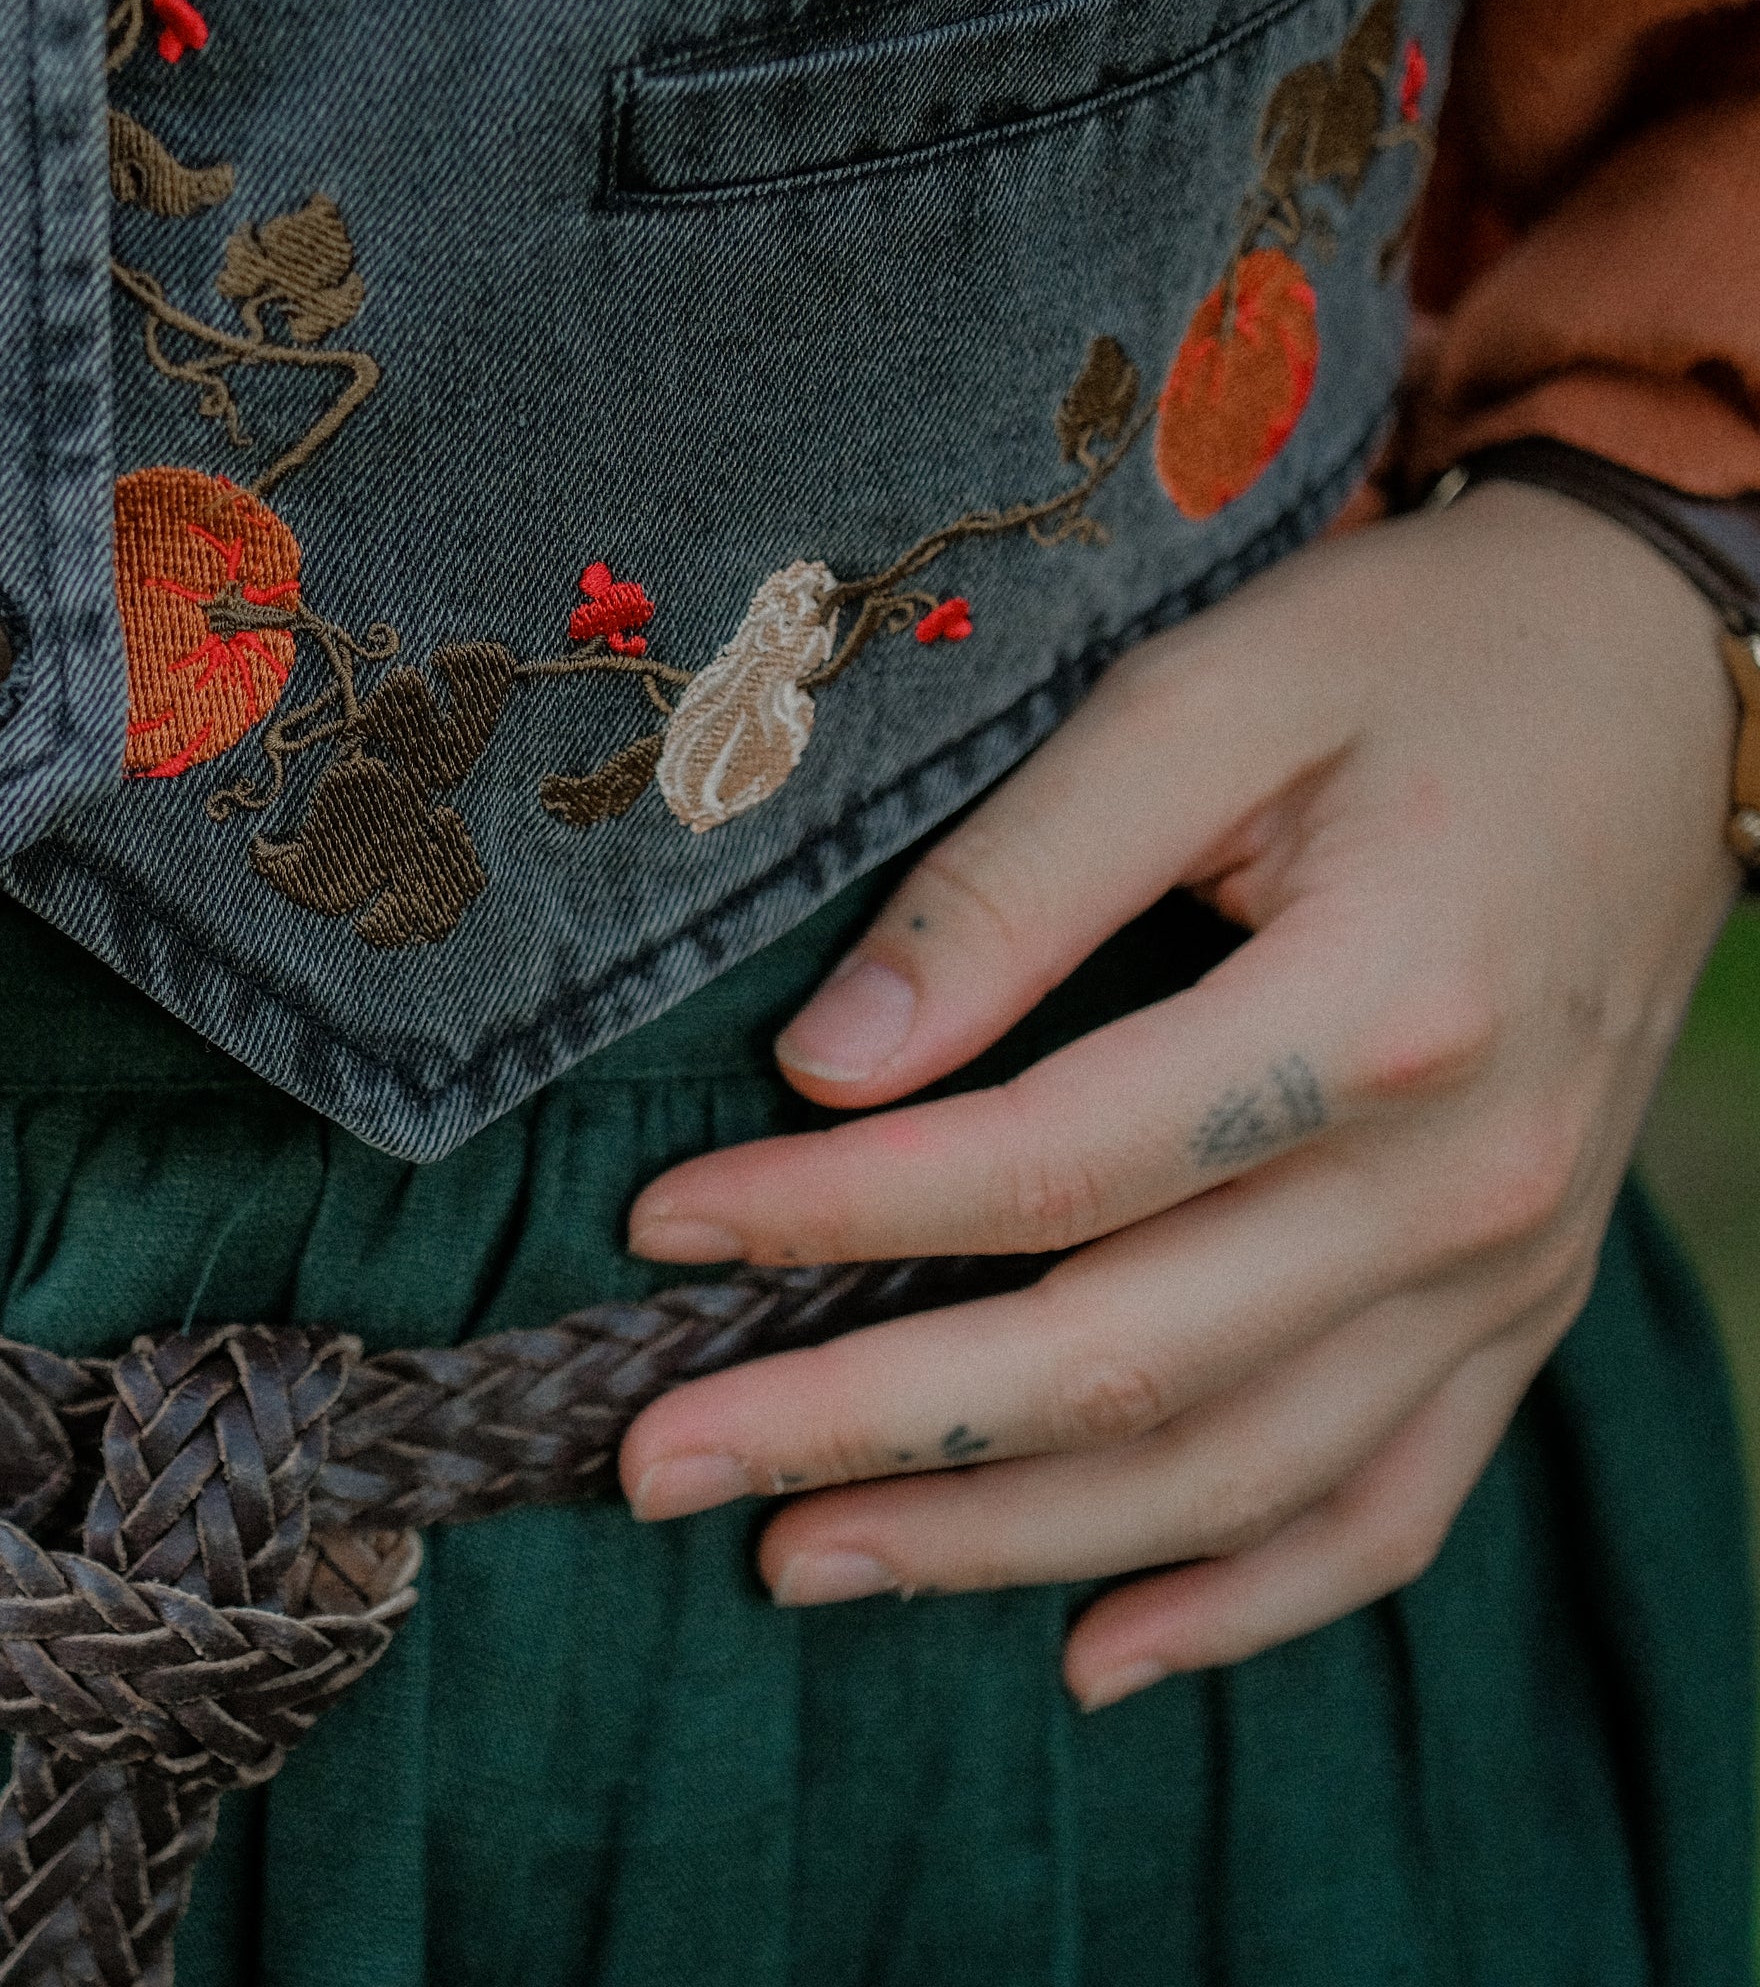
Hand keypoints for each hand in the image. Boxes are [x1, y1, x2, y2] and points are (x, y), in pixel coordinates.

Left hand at [619, 481, 1741, 1708]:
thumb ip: (1006, 886)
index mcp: (1376, 1013)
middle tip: (658, 1467)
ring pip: (1230, 1477)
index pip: (1046, 1168)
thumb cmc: (1408, 662)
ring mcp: (1503, 1273)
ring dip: (1002, 1544)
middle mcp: (1455, 1184)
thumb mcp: (1195, 702)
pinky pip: (1384, 1512)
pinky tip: (1091, 1655)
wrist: (1659, 681)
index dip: (833, 1212)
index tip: (661, 1228)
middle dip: (863, 1431)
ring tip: (800, 1559)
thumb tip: (827, 1061)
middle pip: (1119, 1363)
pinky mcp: (1519, 1310)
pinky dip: (1239, 1603)